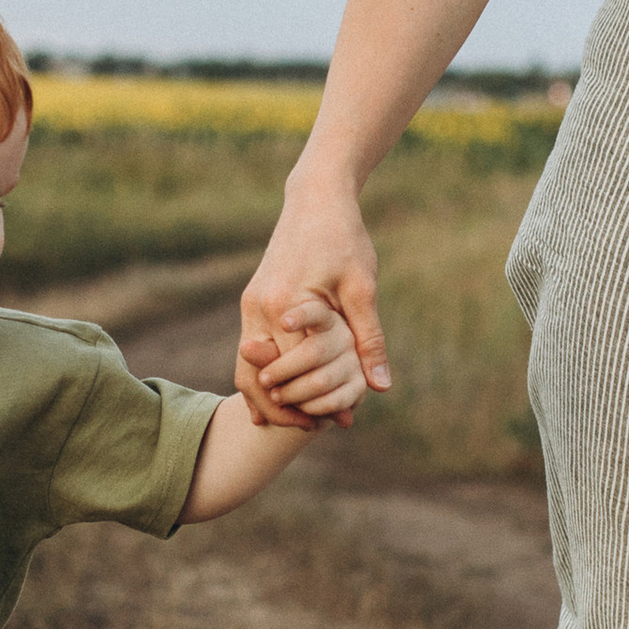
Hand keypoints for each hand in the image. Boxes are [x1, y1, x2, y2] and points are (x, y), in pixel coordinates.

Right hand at [237, 187, 389, 426]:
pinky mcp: (252, 302)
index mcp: (283, 305)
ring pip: (247, 368)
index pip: (291, 372)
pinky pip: (251, 350)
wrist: (315, 199)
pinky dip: (265, 375)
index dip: (312, 401)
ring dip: (271, 397)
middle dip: (286, 408)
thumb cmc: (344, 238)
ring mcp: (250, 305)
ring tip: (300, 421)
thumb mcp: (363, 289)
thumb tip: (381, 386)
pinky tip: (286, 394)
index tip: (334, 422)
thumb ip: (368, 339)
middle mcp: (258, 308)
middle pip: (260, 378)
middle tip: (316, 429)